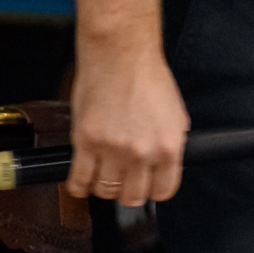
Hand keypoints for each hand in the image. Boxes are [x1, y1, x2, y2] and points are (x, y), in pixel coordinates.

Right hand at [67, 42, 190, 206]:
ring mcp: (112, 150)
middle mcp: (142, 153)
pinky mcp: (85, 142)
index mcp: (169, 147)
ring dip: (103, 187)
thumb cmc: (148, 78)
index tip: (147, 186)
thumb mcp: (175, 115)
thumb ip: (171, 144)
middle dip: (128, 191)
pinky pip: (78, 181)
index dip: (154, 190)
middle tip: (124, 181)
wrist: (121, 56)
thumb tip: (165, 165)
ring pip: (104, 191)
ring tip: (103, 175)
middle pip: (132, 196)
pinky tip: (81, 180)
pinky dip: (78, 185)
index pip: (163, 190)